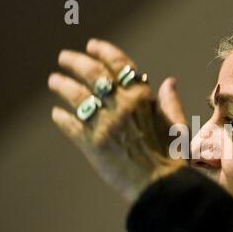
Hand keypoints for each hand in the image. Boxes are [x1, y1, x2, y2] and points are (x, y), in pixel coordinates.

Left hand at [49, 39, 186, 203]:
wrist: (161, 185)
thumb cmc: (173, 157)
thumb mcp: (177, 125)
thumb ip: (171, 102)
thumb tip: (169, 82)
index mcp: (143, 97)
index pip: (119, 64)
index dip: (103, 51)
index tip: (91, 45)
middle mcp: (121, 105)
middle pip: (92, 73)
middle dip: (75, 61)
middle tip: (64, 57)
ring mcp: (104, 123)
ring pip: (75, 95)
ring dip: (62, 84)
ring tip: (54, 80)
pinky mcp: (91, 144)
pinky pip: (69, 124)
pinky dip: (61, 117)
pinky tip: (57, 114)